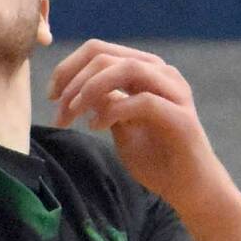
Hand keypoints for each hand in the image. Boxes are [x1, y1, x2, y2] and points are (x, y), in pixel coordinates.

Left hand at [51, 39, 232, 216]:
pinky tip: (96, 127)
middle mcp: (162, 74)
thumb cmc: (155, 157)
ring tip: (74, 113)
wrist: (190, 190)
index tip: (51, 94)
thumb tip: (74, 88)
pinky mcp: (181, 117)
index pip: (98, 50)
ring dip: (91, 88)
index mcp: (145, 71)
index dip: (67, 68)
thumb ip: (102, 101)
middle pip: (105, 55)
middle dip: (73, 80)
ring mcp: (175, 93)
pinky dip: (112, 110)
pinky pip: (142, 101)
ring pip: (126, 69)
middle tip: (58, 110)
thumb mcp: (118, 124)